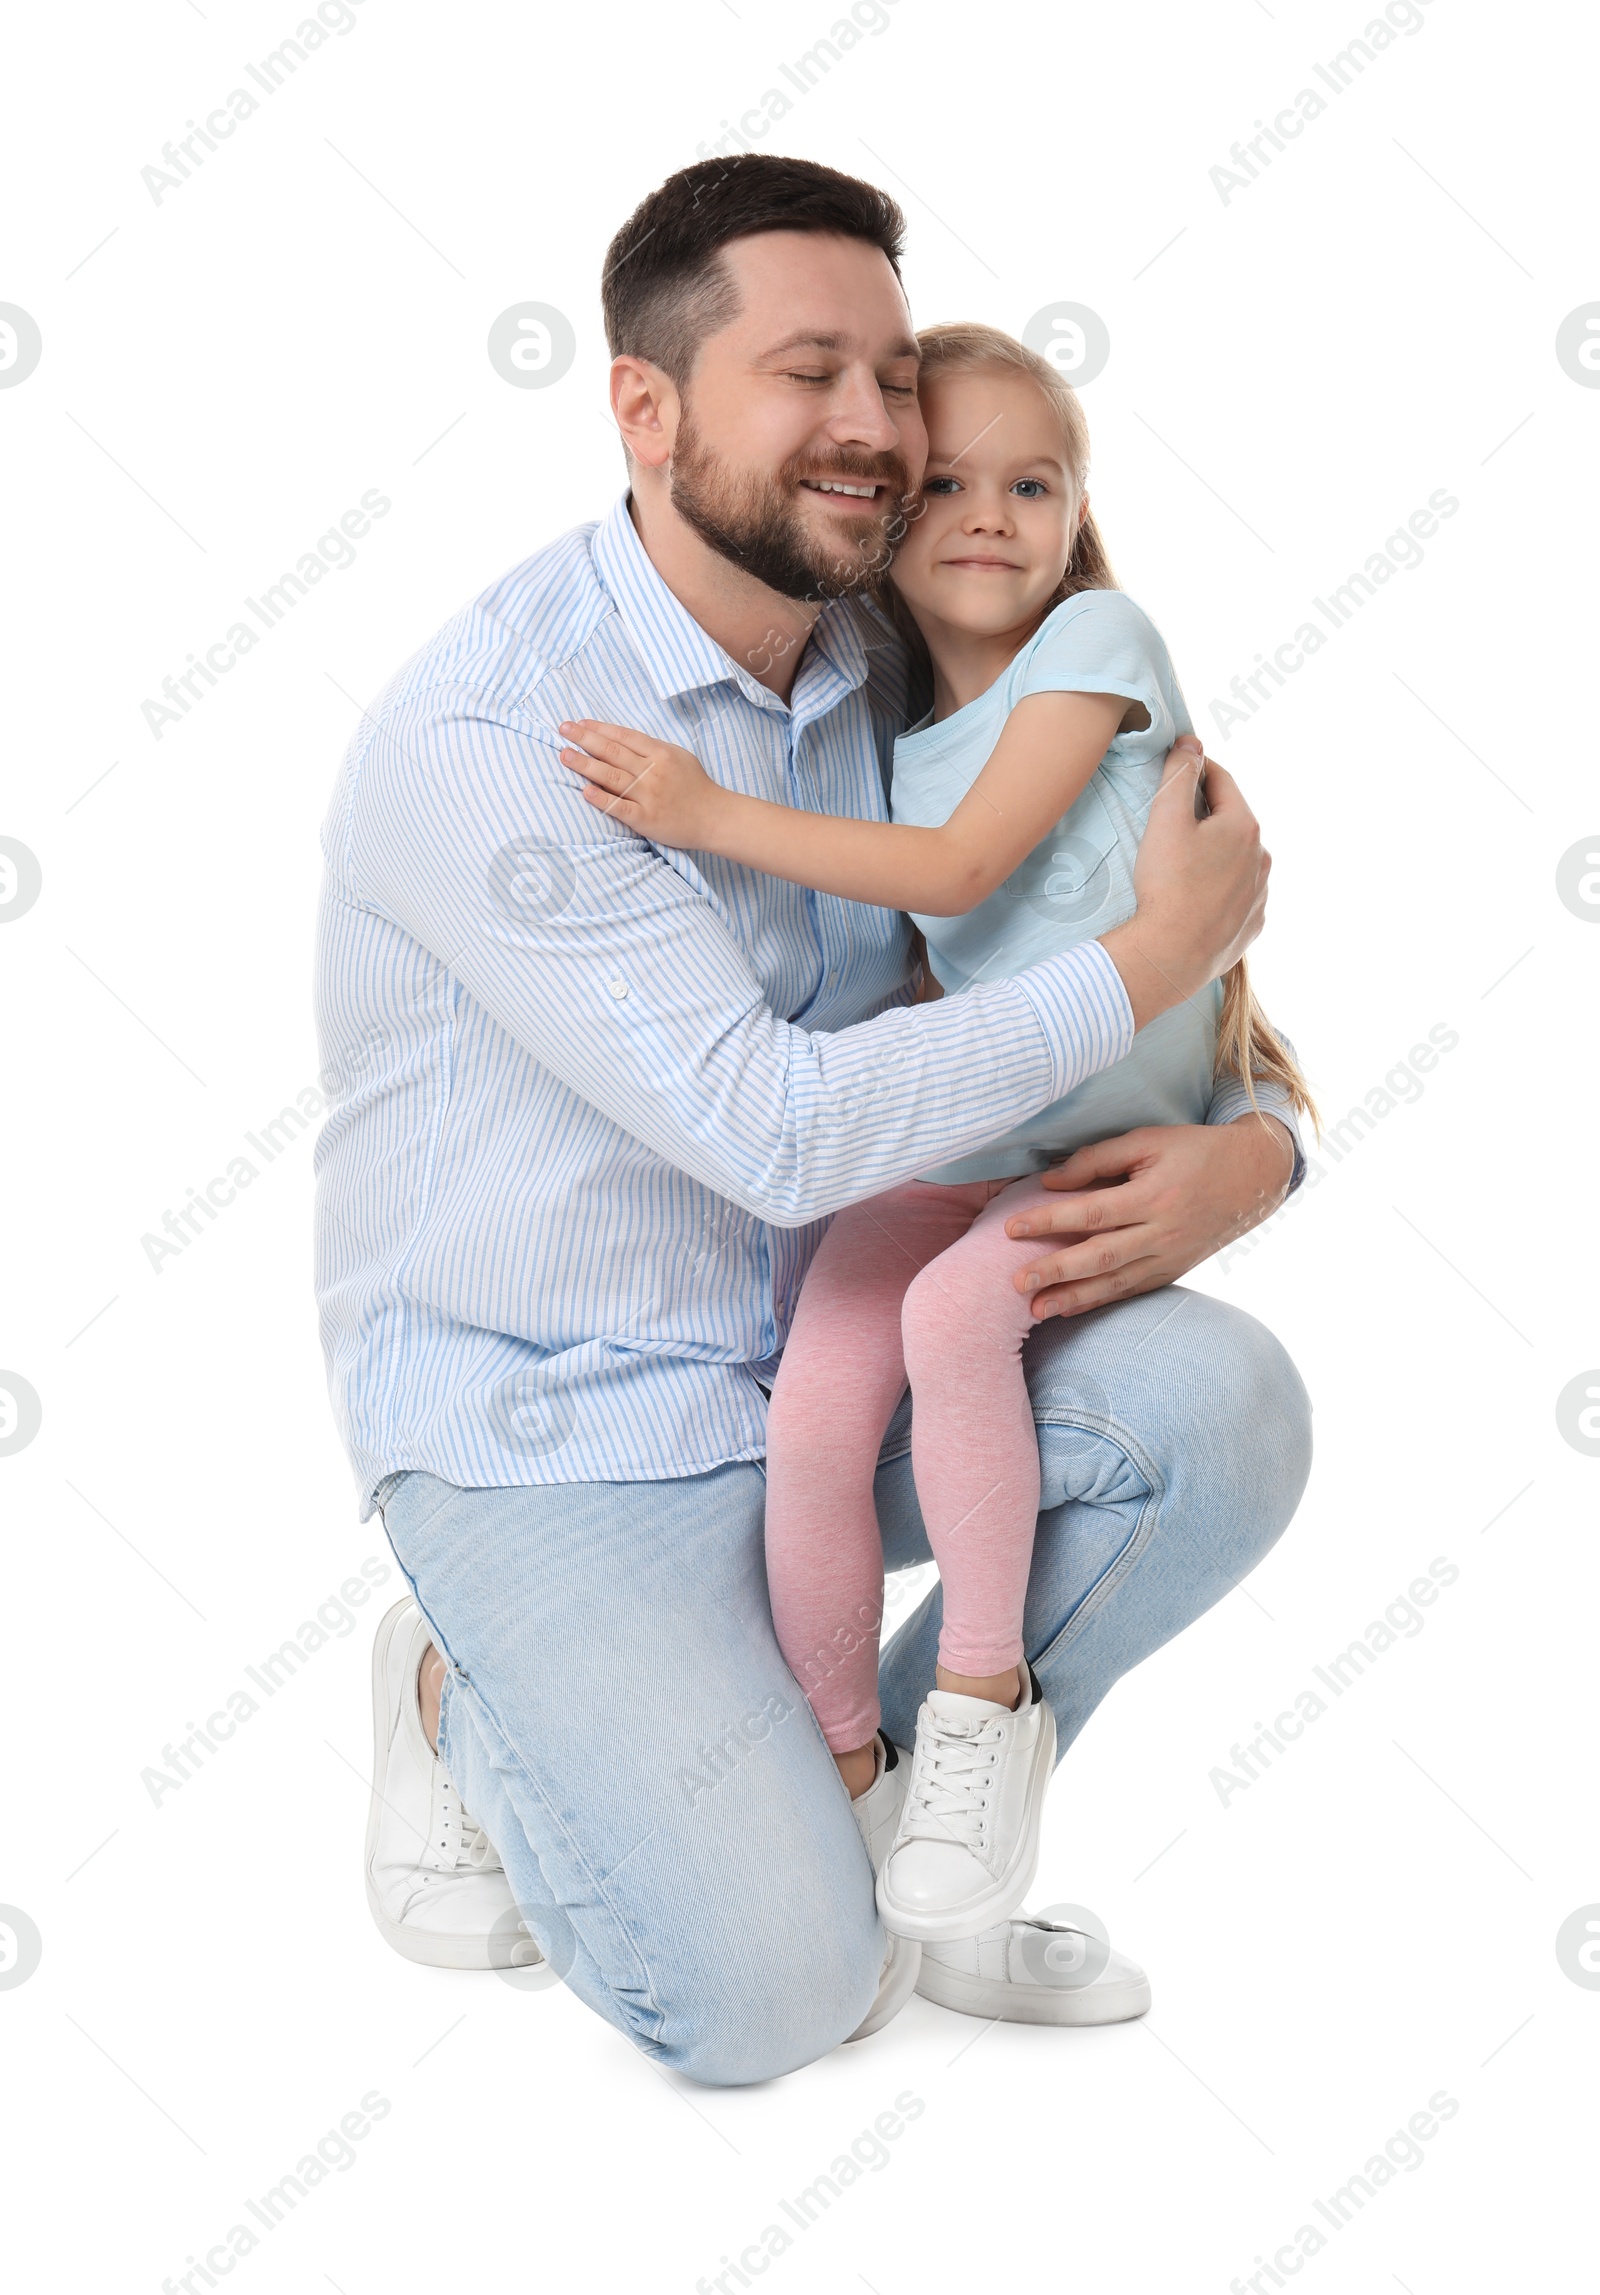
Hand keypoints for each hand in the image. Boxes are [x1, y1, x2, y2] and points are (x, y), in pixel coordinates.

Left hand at [558, 719, 723, 848]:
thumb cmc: (696, 786)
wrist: (716, 817)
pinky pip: (620, 807)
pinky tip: (585, 791)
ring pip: (612, 776)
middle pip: (613, 752)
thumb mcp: (679, 757)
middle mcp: (653, 771)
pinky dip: (602, 799)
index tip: (578, 723)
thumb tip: (621, 741)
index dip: (598, 728)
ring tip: (565, 755)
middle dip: (584, 739)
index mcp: (660, 753)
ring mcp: (649, 795)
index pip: (623, 736)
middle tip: (562, 730)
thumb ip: (652, 749)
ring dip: (585, 765)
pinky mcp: (647, 818)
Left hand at [1004, 1116, 1294, 1317]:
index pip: (1091, 1213)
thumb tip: (1050, 1180)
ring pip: (1115, 1282)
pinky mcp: (1174, 1270)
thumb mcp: (1148, 1141)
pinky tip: (1070, 1310)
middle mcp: (1161, 1232)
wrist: (1253, 1177)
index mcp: (1152, 1195)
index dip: (1049, 1221)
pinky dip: (1100, 1302)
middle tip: (1016, 1282)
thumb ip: (1098, 1158)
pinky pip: (1132, 1290)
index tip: (1012, 1228)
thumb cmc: (1193, 1151)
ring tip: (1035, 1310)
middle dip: (1055, 1271)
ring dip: (1073, 1299)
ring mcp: (1170, 1257)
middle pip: (1100, 1256)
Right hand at [1100, 737, 1269, 1030]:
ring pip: (1237, 860)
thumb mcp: (1165, 819)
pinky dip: (1220, 889)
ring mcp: (1260, 894)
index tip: (1175, 770)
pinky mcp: (1252, 925)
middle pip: (1231, 821)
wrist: (1171, 956)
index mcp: (1244, 826)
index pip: (1221, 781)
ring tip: (1182, 866)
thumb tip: (1191, 743)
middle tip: (1169, 823)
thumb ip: (1178, 775)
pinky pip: (1238, 895)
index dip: (1195, 770)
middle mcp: (1261, 858)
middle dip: (1205, 815)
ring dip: (1215, 853)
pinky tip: (1196, 898)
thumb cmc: (1166, 885)